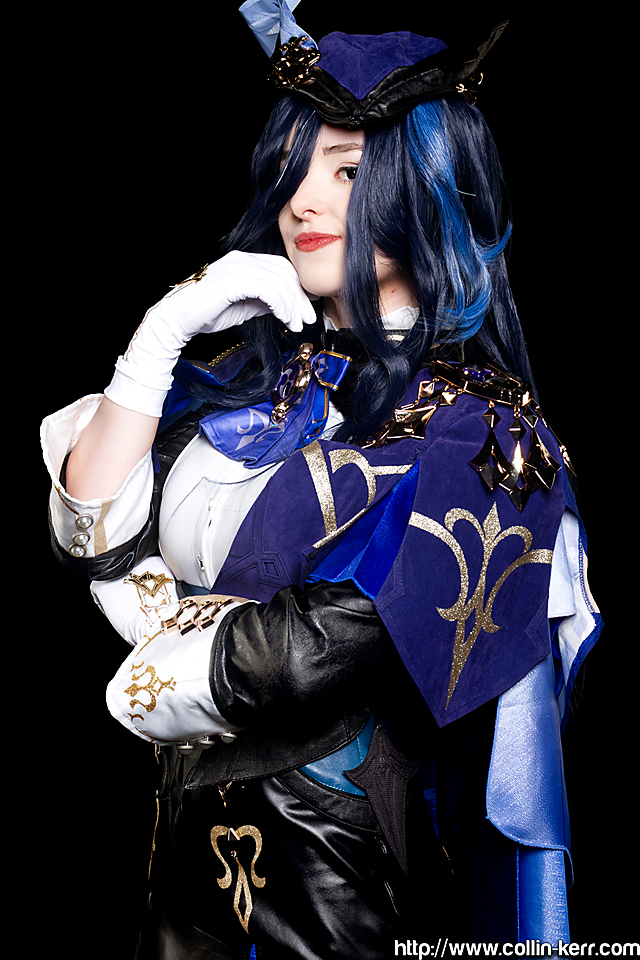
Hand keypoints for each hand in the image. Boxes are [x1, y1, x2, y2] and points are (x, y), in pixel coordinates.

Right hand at [105, 252, 315, 416]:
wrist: (178, 318)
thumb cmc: (206, 314)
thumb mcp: (244, 307)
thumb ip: (264, 302)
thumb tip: (286, 305)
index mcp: (244, 262)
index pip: (280, 268)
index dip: (297, 288)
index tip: (306, 309)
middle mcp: (243, 259)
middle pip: (283, 272)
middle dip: (300, 297)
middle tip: (308, 318)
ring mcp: (237, 267)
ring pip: (279, 282)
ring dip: (292, 305)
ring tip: (297, 325)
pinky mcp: (234, 279)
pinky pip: (268, 289)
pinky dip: (281, 305)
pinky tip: (285, 319)